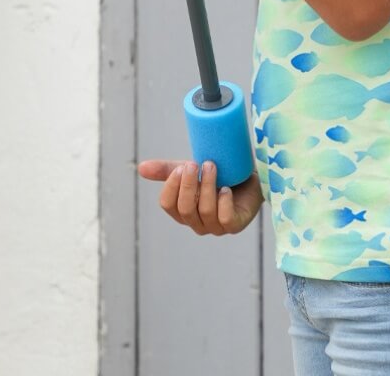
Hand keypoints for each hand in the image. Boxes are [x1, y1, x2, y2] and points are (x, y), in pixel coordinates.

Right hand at [138, 159, 263, 235]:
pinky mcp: (234, 225)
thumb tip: (140, 167)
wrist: (249, 174)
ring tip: (212, 166)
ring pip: (206, 211)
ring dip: (208, 186)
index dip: (172, 186)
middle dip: (189, 185)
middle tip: (194, 164)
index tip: (181, 167)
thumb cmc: (217, 174)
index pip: (168, 204)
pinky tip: (226, 188)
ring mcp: (216, 226)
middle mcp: (197, 222)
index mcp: (183, 210)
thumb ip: (167, 170)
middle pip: (185, 208)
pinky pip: (226, 219)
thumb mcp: (191, 169)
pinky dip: (224, 202)